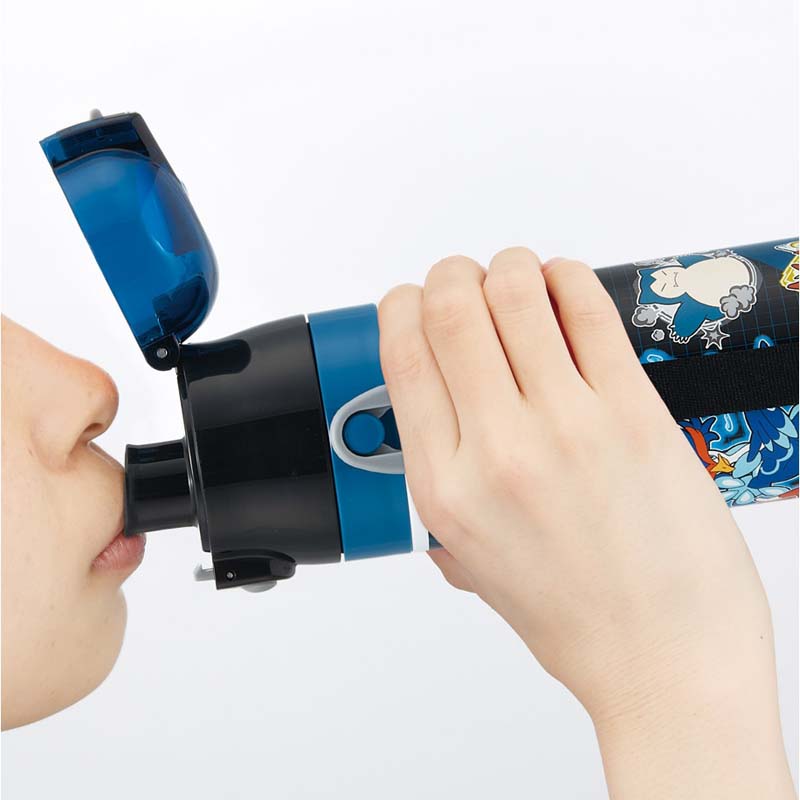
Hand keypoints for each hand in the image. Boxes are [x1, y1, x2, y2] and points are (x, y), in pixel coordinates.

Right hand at [378, 248, 794, 798]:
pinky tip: (563, 286)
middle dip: (449, 276)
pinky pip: (589, 310)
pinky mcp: (633, 413)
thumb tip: (433, 423)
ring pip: (516, 292)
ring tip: (515, 280)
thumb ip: (442, 489)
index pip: (401, 357)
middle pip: (450, 309)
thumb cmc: (575, 619)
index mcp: (446, 490)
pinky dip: (568, 278)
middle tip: (462, 282)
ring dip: (508, 268)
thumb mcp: (474, 561)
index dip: (400, 309)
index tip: (411, 304)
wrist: (664, 660)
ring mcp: (568, 426)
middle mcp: (498, 450)